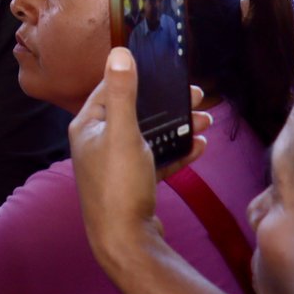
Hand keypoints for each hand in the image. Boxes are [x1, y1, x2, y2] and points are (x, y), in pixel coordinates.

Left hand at [71, 48, 210, 269]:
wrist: (125, 241)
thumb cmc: (119, 185)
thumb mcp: (123, 132)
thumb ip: (122, 93)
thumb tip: (120, 52)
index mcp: (87, 126)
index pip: (109, 88)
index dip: (137, 76)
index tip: (164, 68)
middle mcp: (97, 143)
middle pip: (135, 112)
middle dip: (166, 103)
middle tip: (197, 95)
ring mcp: (114, 165)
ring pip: (149, 136)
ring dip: (177, 126)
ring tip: (206, 120)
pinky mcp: (132, 184)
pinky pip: (156, 160)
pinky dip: (176, 152)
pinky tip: (199, 147)